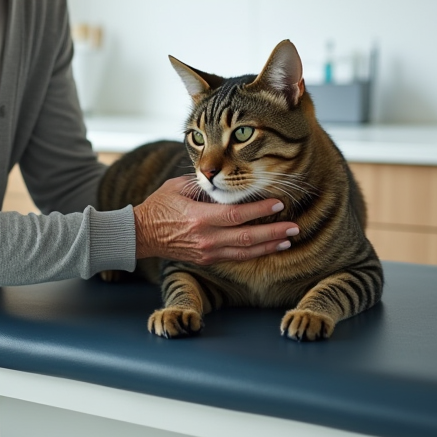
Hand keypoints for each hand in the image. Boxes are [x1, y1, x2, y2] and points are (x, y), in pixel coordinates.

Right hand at [132, 177, 298, 263]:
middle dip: (273, 232)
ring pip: (245, 252)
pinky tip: (269, 247)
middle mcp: (206, 239)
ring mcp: (207, 252)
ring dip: (269, 246)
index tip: (278, 204)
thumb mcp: (179, 187)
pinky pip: (236, 257)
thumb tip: (226, 177)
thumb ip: (204, 184)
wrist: (142, 235)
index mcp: (199, 218)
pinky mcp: (207, 259)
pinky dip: (255, 252)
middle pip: (247, 238)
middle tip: (294, 227)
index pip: (236, 215)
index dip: (259, 210)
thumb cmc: (159, 206)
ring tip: (288, 239)